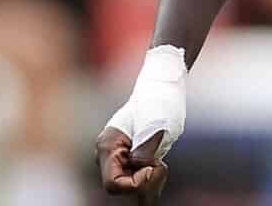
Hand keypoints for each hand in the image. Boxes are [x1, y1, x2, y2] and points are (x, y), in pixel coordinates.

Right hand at [96, 44, 185, 200]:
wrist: (163, 86)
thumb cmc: (160, 101)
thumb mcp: (158, 125)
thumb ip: (144, 149)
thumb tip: (139, 168)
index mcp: (108, 145)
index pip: (114, 184)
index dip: (136, 183)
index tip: (155, 166)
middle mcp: (108, 154)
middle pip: (121, 186)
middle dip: (144, 182)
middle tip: (162, 165)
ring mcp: (117, 157)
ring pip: (129, 185)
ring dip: (148, 180)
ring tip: (162, 164)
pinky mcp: (128, 157)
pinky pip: (135, 178)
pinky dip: (148, 177)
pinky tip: (159, 166)